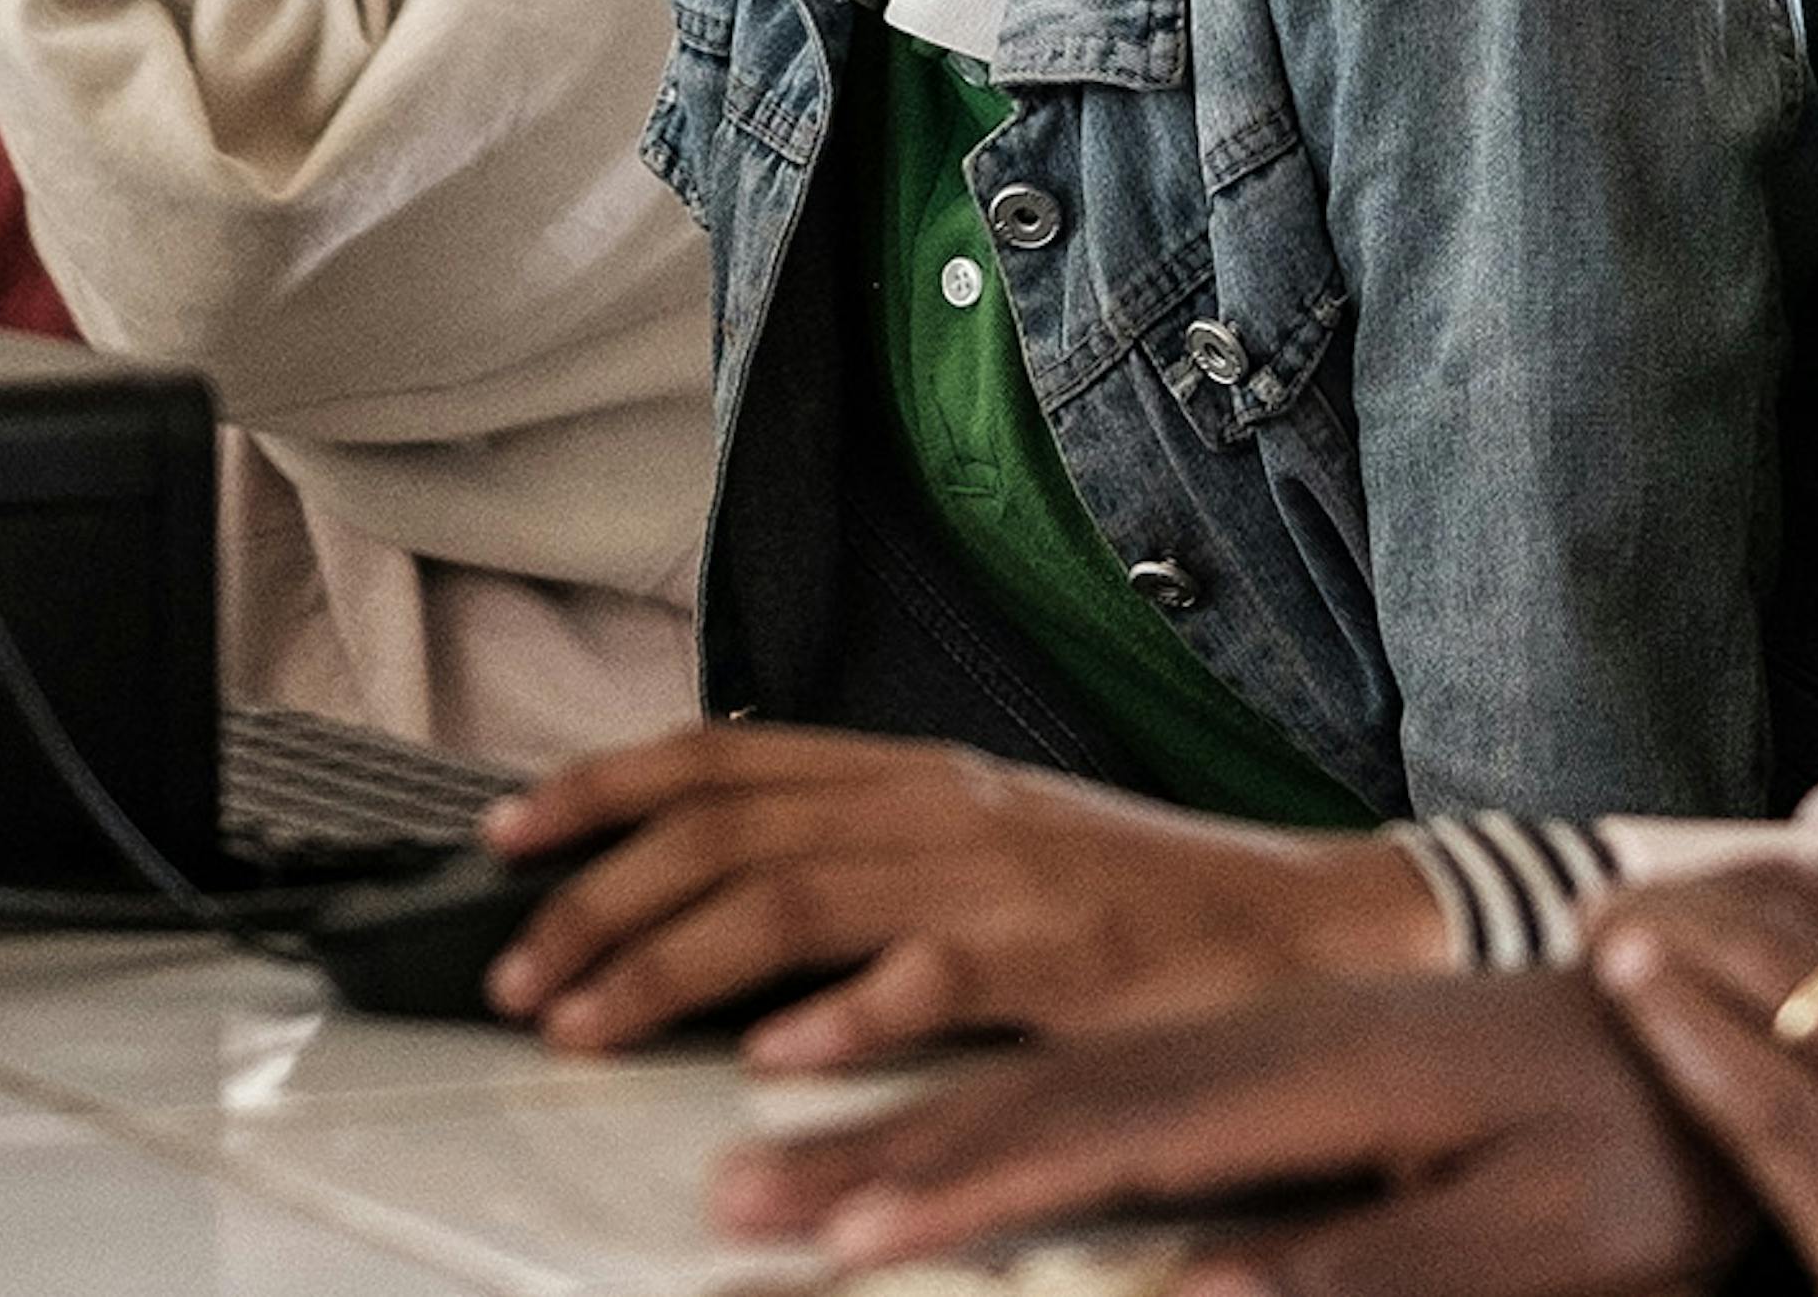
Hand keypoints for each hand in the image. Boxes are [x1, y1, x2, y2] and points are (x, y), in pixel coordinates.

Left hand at [474, 723, 1444, 1059]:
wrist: (1312, 925)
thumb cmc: (1137, 906)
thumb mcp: (982, 851)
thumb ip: (862, 855)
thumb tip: (712, 893)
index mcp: (914, 773)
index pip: (721, 758)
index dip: (600, 788)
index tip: (505, 836)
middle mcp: (940, 805)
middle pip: (727, 833)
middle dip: (599, 902)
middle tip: (513, 976)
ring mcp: (998, 877)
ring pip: (794, 895)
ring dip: (669, 966)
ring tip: (584, 1022)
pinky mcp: (1059, 961)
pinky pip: (933, 978)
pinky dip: (845, 1015)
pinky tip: (777, 1059)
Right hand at [708, 966, 1758, 1296]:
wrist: (1729, 1029)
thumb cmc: (1653, 1159)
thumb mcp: (1545, 1245)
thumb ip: (1370, 1276)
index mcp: (1322, 1079)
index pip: (1109, 1139)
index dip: (970, 1188)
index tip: (845, 1232)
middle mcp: (1265, 1043)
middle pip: (1041, 1100)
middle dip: (880, 1155)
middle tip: (739, 1202)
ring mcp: (1260, 1041)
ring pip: (1051, 1082)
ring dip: (906, 1127)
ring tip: (775, 1163)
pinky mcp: (1272, 1060)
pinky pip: (1096, 1080)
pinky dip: (984, 1102)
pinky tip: (922, 1132)